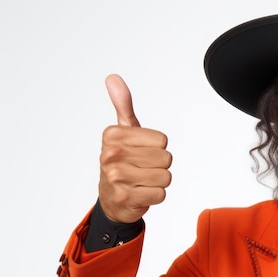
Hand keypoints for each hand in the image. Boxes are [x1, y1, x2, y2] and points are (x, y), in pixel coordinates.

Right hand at [98, 74, 171, 222]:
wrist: (112, 199)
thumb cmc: (122, 162)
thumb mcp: (124, 132)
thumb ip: (123, 105)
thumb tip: (113, 77)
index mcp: (113, 136)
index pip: (163, 140)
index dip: (158, 148)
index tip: (140, 152)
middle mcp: (111, 155)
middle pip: (166, 158)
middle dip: (160, 166)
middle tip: (143, 169)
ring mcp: (116, 178)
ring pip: (166, 177)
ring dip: (159, 182)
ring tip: (142, 182)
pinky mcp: (125, 198)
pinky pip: (161, 194)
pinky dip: (156, 196)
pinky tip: (141, 194)